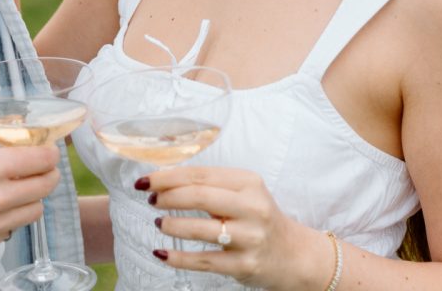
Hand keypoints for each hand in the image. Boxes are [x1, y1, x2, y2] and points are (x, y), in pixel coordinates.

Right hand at [0, 145, 60, 258]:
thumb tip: (19, 156)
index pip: (42, 159)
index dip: (50, 151)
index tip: (49, 147)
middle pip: (45, 186)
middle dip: (47, 172)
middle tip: (40, 164)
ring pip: (34, 211)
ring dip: (31, 197)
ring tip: (16, 186)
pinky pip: (11, 229)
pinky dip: (10, 216)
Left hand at [140, 166, 331, 290]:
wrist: (294, 255)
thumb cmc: (257, 217)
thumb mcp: (243, 192)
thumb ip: (211, 185)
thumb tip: (165, 179)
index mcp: (248, 182)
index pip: (200, 175)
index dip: (168, 176)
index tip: (146, 179)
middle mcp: (252, 208)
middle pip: (200, 197)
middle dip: (168, 196)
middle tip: (150, 198)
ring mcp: (250, 238)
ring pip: (201, 230)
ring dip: (173, 225)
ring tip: (158, 221)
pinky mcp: (246, 266)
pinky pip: (205, 261)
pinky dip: (179, 257)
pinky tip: (161, 253)